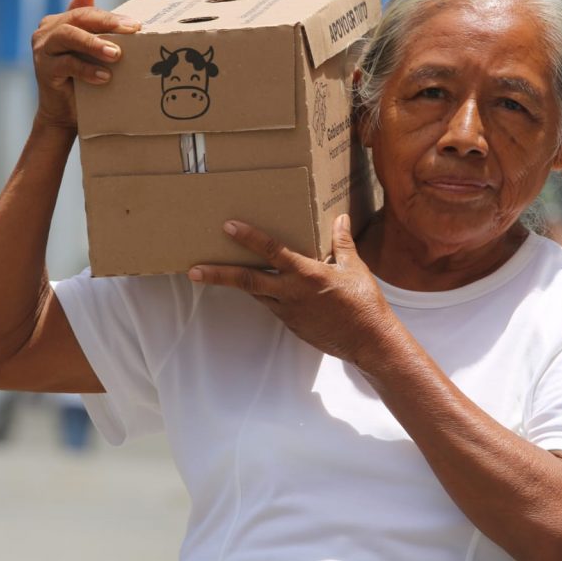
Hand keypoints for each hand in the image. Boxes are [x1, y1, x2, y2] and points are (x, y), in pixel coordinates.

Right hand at [30, 0, 141, 130]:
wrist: (65, 113)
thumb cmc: (82, 80)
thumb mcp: (90, 53)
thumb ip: (94, 29)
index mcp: (58, 22)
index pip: (86, 13)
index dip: (110, 17)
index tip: (135, 24)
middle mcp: (46, 32)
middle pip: (77, 19)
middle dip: (106, 23)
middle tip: (131, 31)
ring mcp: (42, 50)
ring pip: (69, 36)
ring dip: (94, 44)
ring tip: (116, 54)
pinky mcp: (44, 70)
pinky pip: (67, 64)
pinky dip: (87, 69)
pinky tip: (105, 76)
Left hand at [188, 215, 398, 365]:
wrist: (368, 341)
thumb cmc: (364, 303)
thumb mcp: (355, 268)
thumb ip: (342, 242)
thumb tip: (339, 219)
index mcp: (306, 274)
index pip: (272, 250)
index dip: (249, 238)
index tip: (228, 227)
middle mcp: (291, 293)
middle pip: (247, 280)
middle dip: (218, 274)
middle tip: (193, 270)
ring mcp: (288, 312)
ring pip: (257, 294)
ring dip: (237, 284)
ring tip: (216, 274)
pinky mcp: (291, 325)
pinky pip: (271, 306)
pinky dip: (264, 295)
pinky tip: (263, 288)